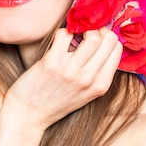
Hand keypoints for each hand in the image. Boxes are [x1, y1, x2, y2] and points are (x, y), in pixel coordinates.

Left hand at [5, 27, 121, 130]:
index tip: (97, 36)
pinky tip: (58, 42)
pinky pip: (65, 34)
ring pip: (92, 35)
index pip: (117, 49)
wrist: (28, 115)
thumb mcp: (85, 93)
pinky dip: (63, 32)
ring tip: (73, 36)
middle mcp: (89, 78)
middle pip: (109, 39)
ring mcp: (71, 70)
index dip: (108, 37)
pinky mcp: (52, 63)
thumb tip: (104, 41)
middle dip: (99, 29)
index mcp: (101, 86)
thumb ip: (97, 72)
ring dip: (83, 29)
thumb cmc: (55, 102)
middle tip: (86, 32)